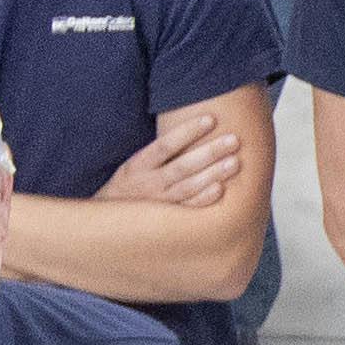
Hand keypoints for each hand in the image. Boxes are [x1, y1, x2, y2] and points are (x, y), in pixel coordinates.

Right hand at [101, 112, 244, 214]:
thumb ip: (158, 153)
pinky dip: (204, 199)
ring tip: (235, 162)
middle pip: (182, 166)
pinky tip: (221, 189)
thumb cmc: (129, 187)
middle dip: (210, 152)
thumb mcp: (132, 166)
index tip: (210, 119)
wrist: (108, 225)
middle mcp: (147, 184)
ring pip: (188, 187)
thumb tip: (192, 126)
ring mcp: (158, 204)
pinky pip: (188, 209)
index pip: (164, 145)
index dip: (187, 132)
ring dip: (213, 174)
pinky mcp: (166, 220)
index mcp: (137, 166)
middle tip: (234, 139)